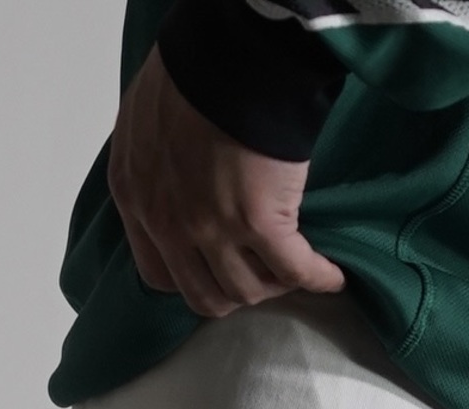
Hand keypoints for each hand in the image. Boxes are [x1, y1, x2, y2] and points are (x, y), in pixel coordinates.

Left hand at [108, 46, 345, 319]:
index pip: (158, 276)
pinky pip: (294, 270)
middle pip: (204, 295)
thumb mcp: (143, 119)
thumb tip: (175, 185)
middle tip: (256, 273)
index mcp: (136, 198)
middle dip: (233, 291)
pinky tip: (332, 277)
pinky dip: (317, 278)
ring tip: (290, 267)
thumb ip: (152, 165)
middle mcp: (170, 224)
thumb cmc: (191, 70)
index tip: (211, 267)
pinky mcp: (262, 223)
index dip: (190, 277)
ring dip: (272, 285)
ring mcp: (215, 228)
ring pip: (247, 290)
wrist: (231, 52)